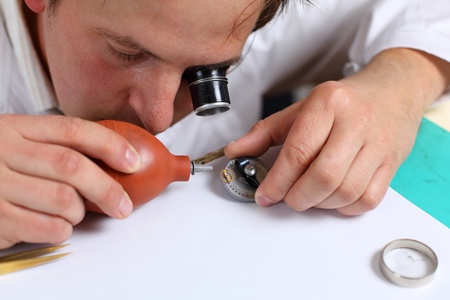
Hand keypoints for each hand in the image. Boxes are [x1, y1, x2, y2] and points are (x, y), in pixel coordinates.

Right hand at [0, 115, 140, 248]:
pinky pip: (45, 228)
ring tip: (75, 213)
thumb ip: (57, 148)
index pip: (73, 130)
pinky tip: (57, 226)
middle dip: (107, 188)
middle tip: (123, 205)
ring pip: (62, 200)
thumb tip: (116, 163)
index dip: (109, 144)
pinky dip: (61, 230)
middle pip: (72, 166)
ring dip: (79, 212)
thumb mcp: (19, 143)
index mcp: (18, 128)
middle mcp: (4, 151)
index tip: (133, 162)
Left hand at [225, 49, 448, 214]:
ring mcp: (378, 144)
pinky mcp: (392, 163)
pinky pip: (368, 199)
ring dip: (320, 204)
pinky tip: (332, 197)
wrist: (394, 89)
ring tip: (308, 196)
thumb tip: (235, 150)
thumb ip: (266, 131)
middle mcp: (356, 123)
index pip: (298, 151)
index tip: (265, 196)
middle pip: (323, 176)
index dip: (276, 181)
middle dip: (298, 197)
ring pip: (346, 192)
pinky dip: (345, 207)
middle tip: (287, 198)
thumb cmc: (344, 101)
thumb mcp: (302, 107)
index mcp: (328, 104)